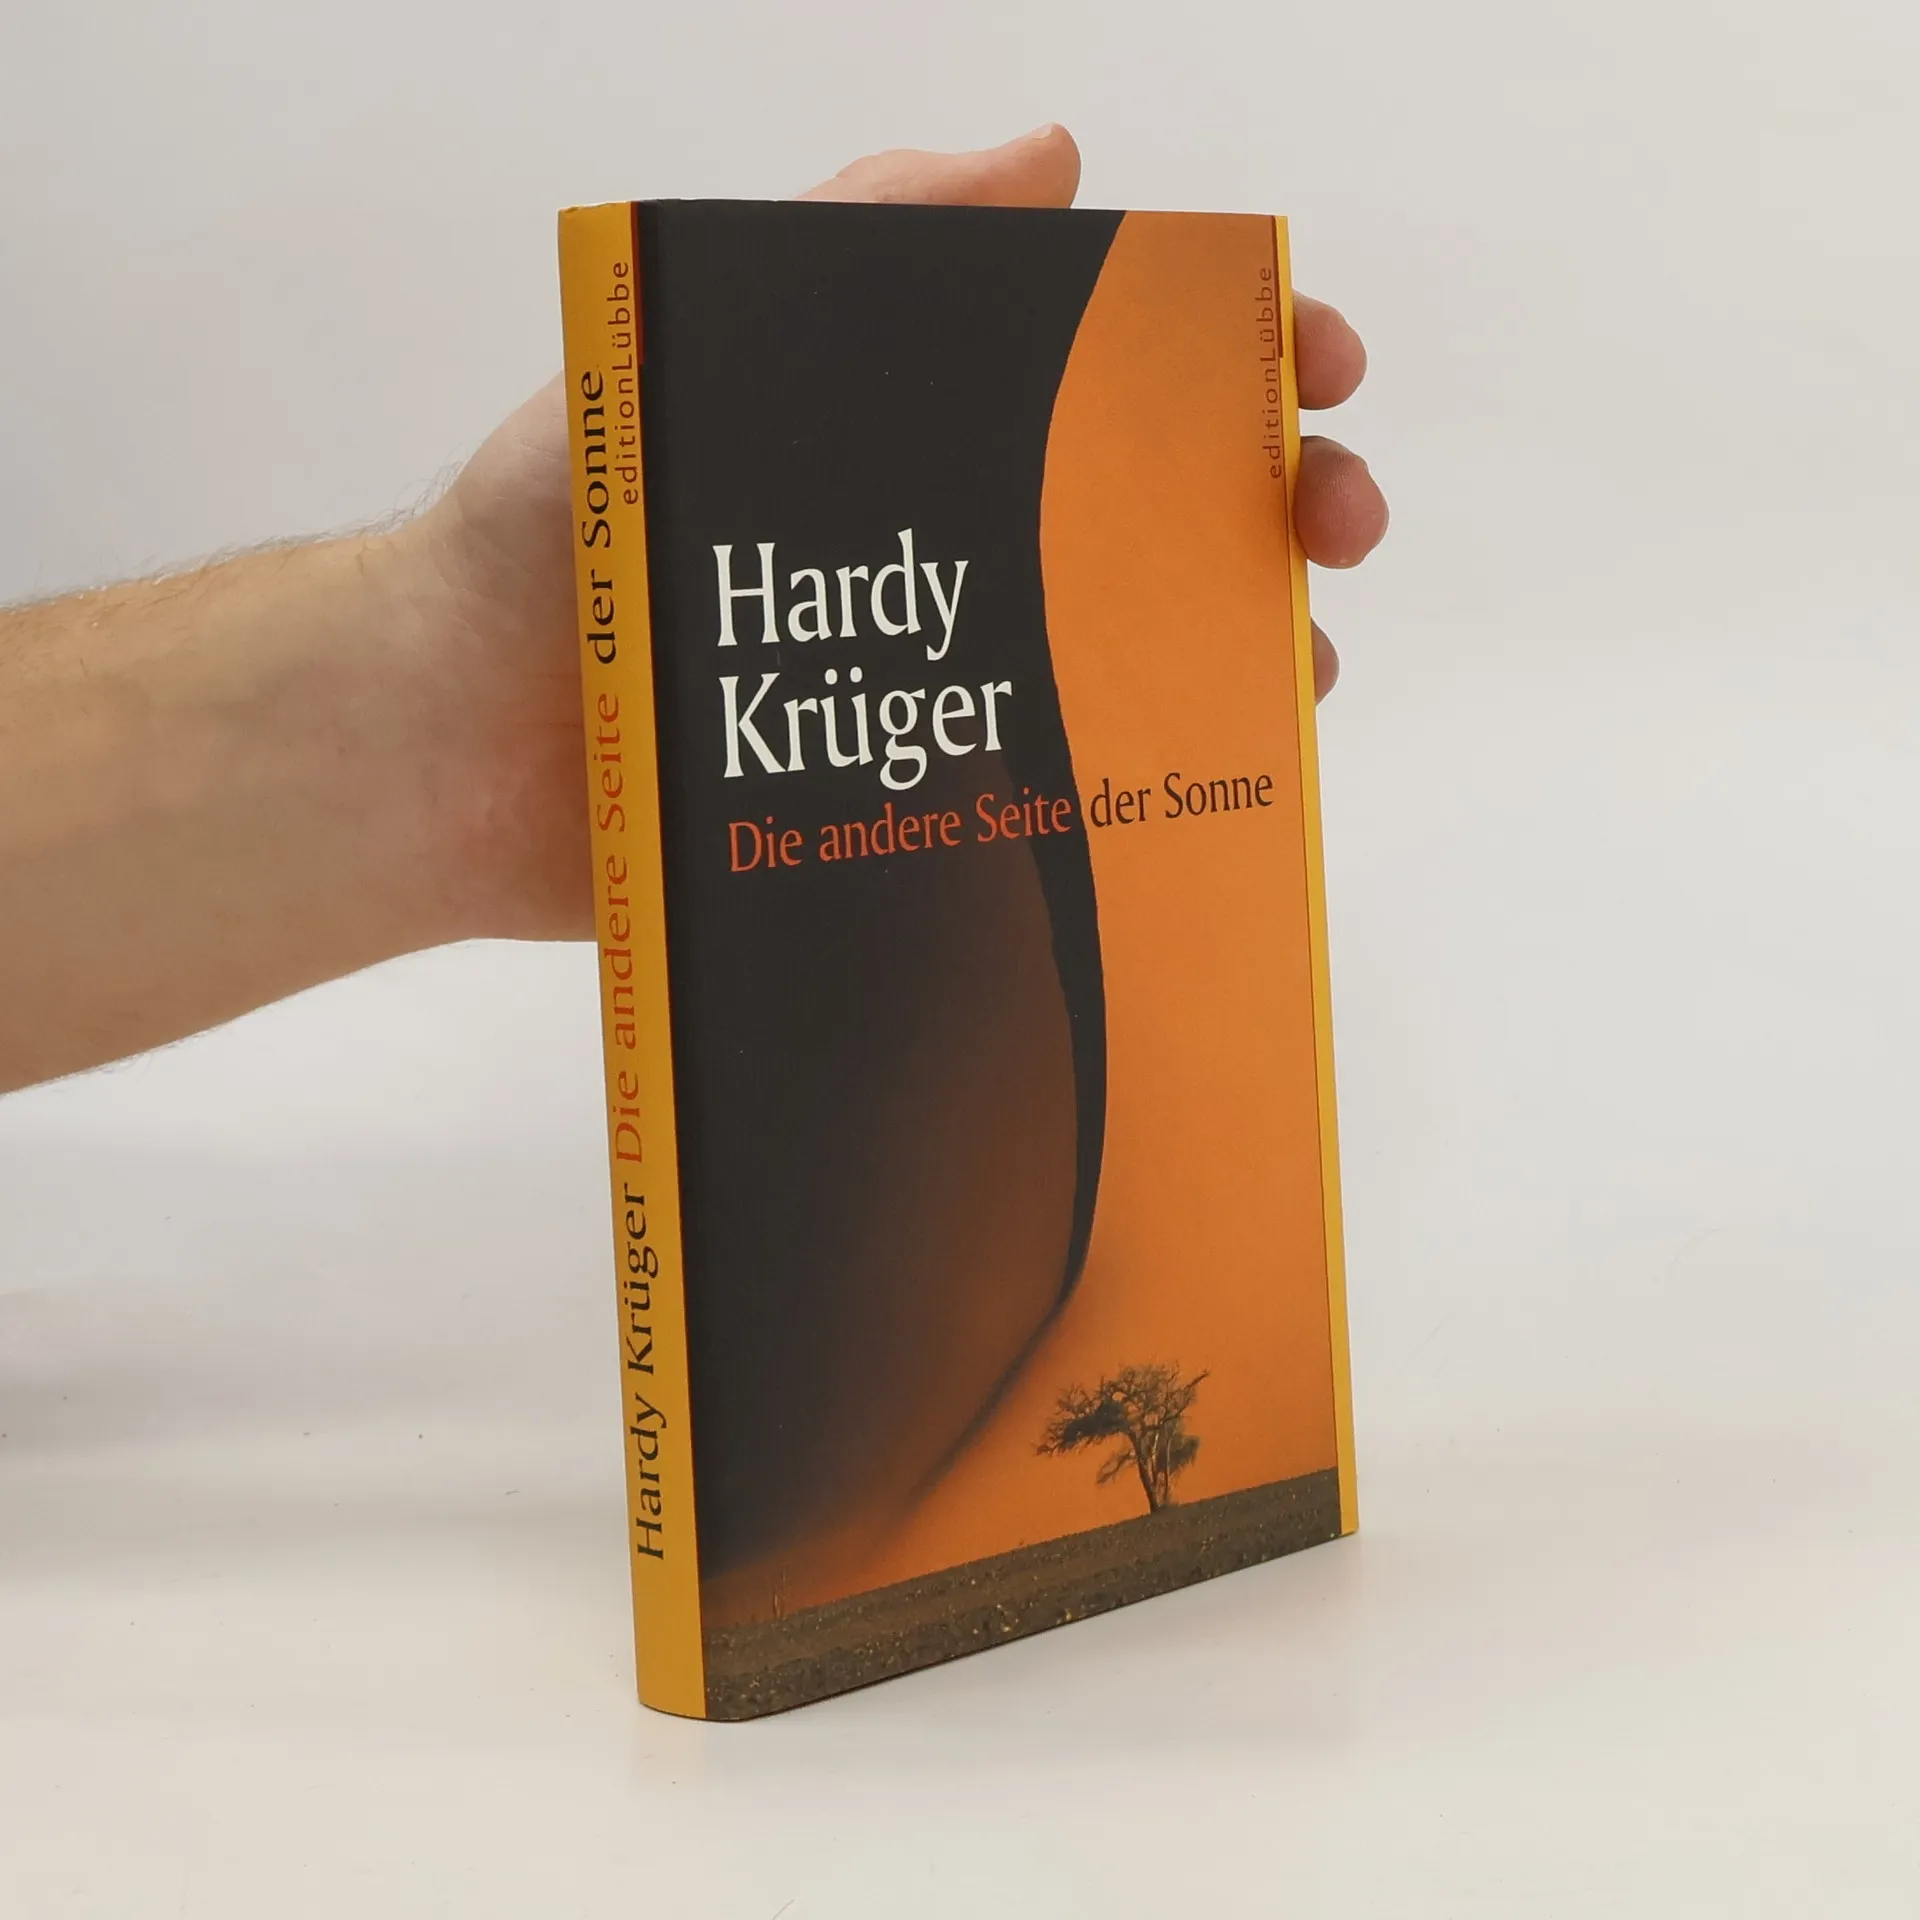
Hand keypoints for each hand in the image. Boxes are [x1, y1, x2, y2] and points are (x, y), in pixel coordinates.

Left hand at [405, 126, 1387, 944]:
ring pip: (1127, 668)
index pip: (1102, 376)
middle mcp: (939, 562)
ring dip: (1236, 656)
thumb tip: (1052, 156)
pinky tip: (1196, 802)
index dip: (1230, 359)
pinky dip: (1136, 800)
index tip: (1312, 365)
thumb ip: (850, 241)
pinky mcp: (904, 820)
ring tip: (1291, 668)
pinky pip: (1046, 807)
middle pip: (1150, 521)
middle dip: (1275, 502)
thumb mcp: (688, 352)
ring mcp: (931, 697)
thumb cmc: (537, 536)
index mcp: (906, 440)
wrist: (440, 749)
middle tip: (1330, 519)